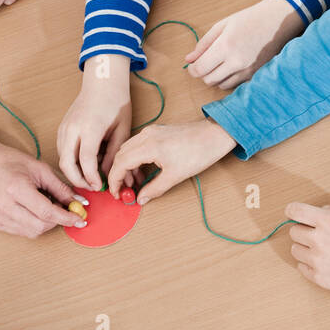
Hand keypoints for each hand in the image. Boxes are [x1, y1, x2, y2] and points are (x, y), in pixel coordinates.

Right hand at [0, 131, 85, 237]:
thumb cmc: (10, 161)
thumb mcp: (40, 169)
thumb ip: (60, 188)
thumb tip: (79, 202)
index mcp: (16, 189)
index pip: (46, 212)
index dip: (66, 217)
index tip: (79, 219)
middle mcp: (4, 206)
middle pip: (40, 226)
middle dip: (57, 220)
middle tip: (63, 208)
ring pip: (32, 232)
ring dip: (45, 223)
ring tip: (44, 206)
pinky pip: (21, 232)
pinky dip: (32, 224)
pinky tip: (32, 211)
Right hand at [56, 55, 138, 190]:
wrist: (102, 83)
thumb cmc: (115, 103)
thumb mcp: (122, 130)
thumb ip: (114, 154)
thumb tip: (109, 175)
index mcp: (90, 127)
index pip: (86, 161)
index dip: (92, 177)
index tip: (100, 186)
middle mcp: (73, 128)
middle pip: (66, 163)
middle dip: (77, 180)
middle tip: (92, 187)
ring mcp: (64, 128)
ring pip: (62, 158)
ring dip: (74, 171)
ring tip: (91, 177)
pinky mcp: (62, 128)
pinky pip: (62, 150)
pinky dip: (71, 161)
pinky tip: (85, 163)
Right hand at [106, 118, 236, 204]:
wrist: (214, 135)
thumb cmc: (199, 152)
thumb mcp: (175, 176)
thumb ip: (154, 188)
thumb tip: (141, 198)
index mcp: (149, 146)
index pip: (120, 163)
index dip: (115, 180)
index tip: (117, 193)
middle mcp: (146, 135)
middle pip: (120, 155)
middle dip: (118, 174)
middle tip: (124, 190)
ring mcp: (151, 132)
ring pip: (127, 149)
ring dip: (126, 166)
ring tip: (135, 183)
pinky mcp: (157, 131)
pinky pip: (137, 145)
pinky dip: (134, 158)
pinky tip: (143, 170)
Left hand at [184, 0, 305, 89]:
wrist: (277, 20)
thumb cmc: (249, 19)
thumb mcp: (222, 25)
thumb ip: (204, 44)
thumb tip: (188, 59)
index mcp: (225, 46)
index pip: (200, 69)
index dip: (192, 69)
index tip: (192, 65)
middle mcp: (236, 62)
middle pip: (209, 80)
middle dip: (203, 73)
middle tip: (206, 62)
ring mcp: (248, 70)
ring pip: (221, 85)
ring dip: (216, 77)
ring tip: (221, 63)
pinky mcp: (256, 75)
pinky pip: (236, 85)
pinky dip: (230, 79)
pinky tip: (233, 66)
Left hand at [286, 203, 329, 306]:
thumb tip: (316, 213)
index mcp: (327, 221)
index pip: (295, 211)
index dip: (292, 211)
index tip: (293, 213)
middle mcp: (319, 240)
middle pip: (293, 232)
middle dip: (303, 232)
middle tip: (317, 236)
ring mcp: (317, 261)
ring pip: (295, 250)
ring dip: (305, 249)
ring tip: (323, 251)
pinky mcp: (319, 278)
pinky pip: (301, 268)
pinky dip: (309, 265)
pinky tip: (324, 263)